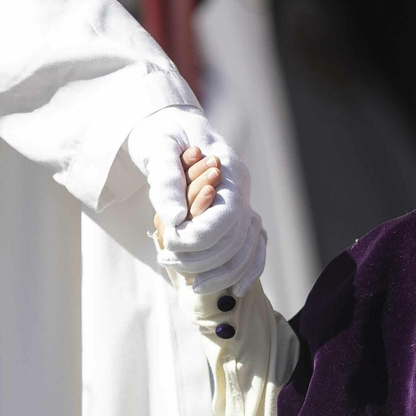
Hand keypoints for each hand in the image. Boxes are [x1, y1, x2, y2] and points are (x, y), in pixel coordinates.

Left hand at [155, 146, 266, 294]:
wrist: (171, 125)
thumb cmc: (162, 133)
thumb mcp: (159, 148)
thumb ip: (167, 182)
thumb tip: (173, 222)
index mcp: (229, 170)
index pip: (227, 217)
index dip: (201, 238)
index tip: (169, 243)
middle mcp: (242, 190)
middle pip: (238, 238)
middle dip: (203, 259)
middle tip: (165, 259)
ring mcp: (244, 203)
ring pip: (248, 249)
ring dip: (222, 272)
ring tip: (187, 281)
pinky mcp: (238, 216)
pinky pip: (255, 249)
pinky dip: (248, 271)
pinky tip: (235, 291)